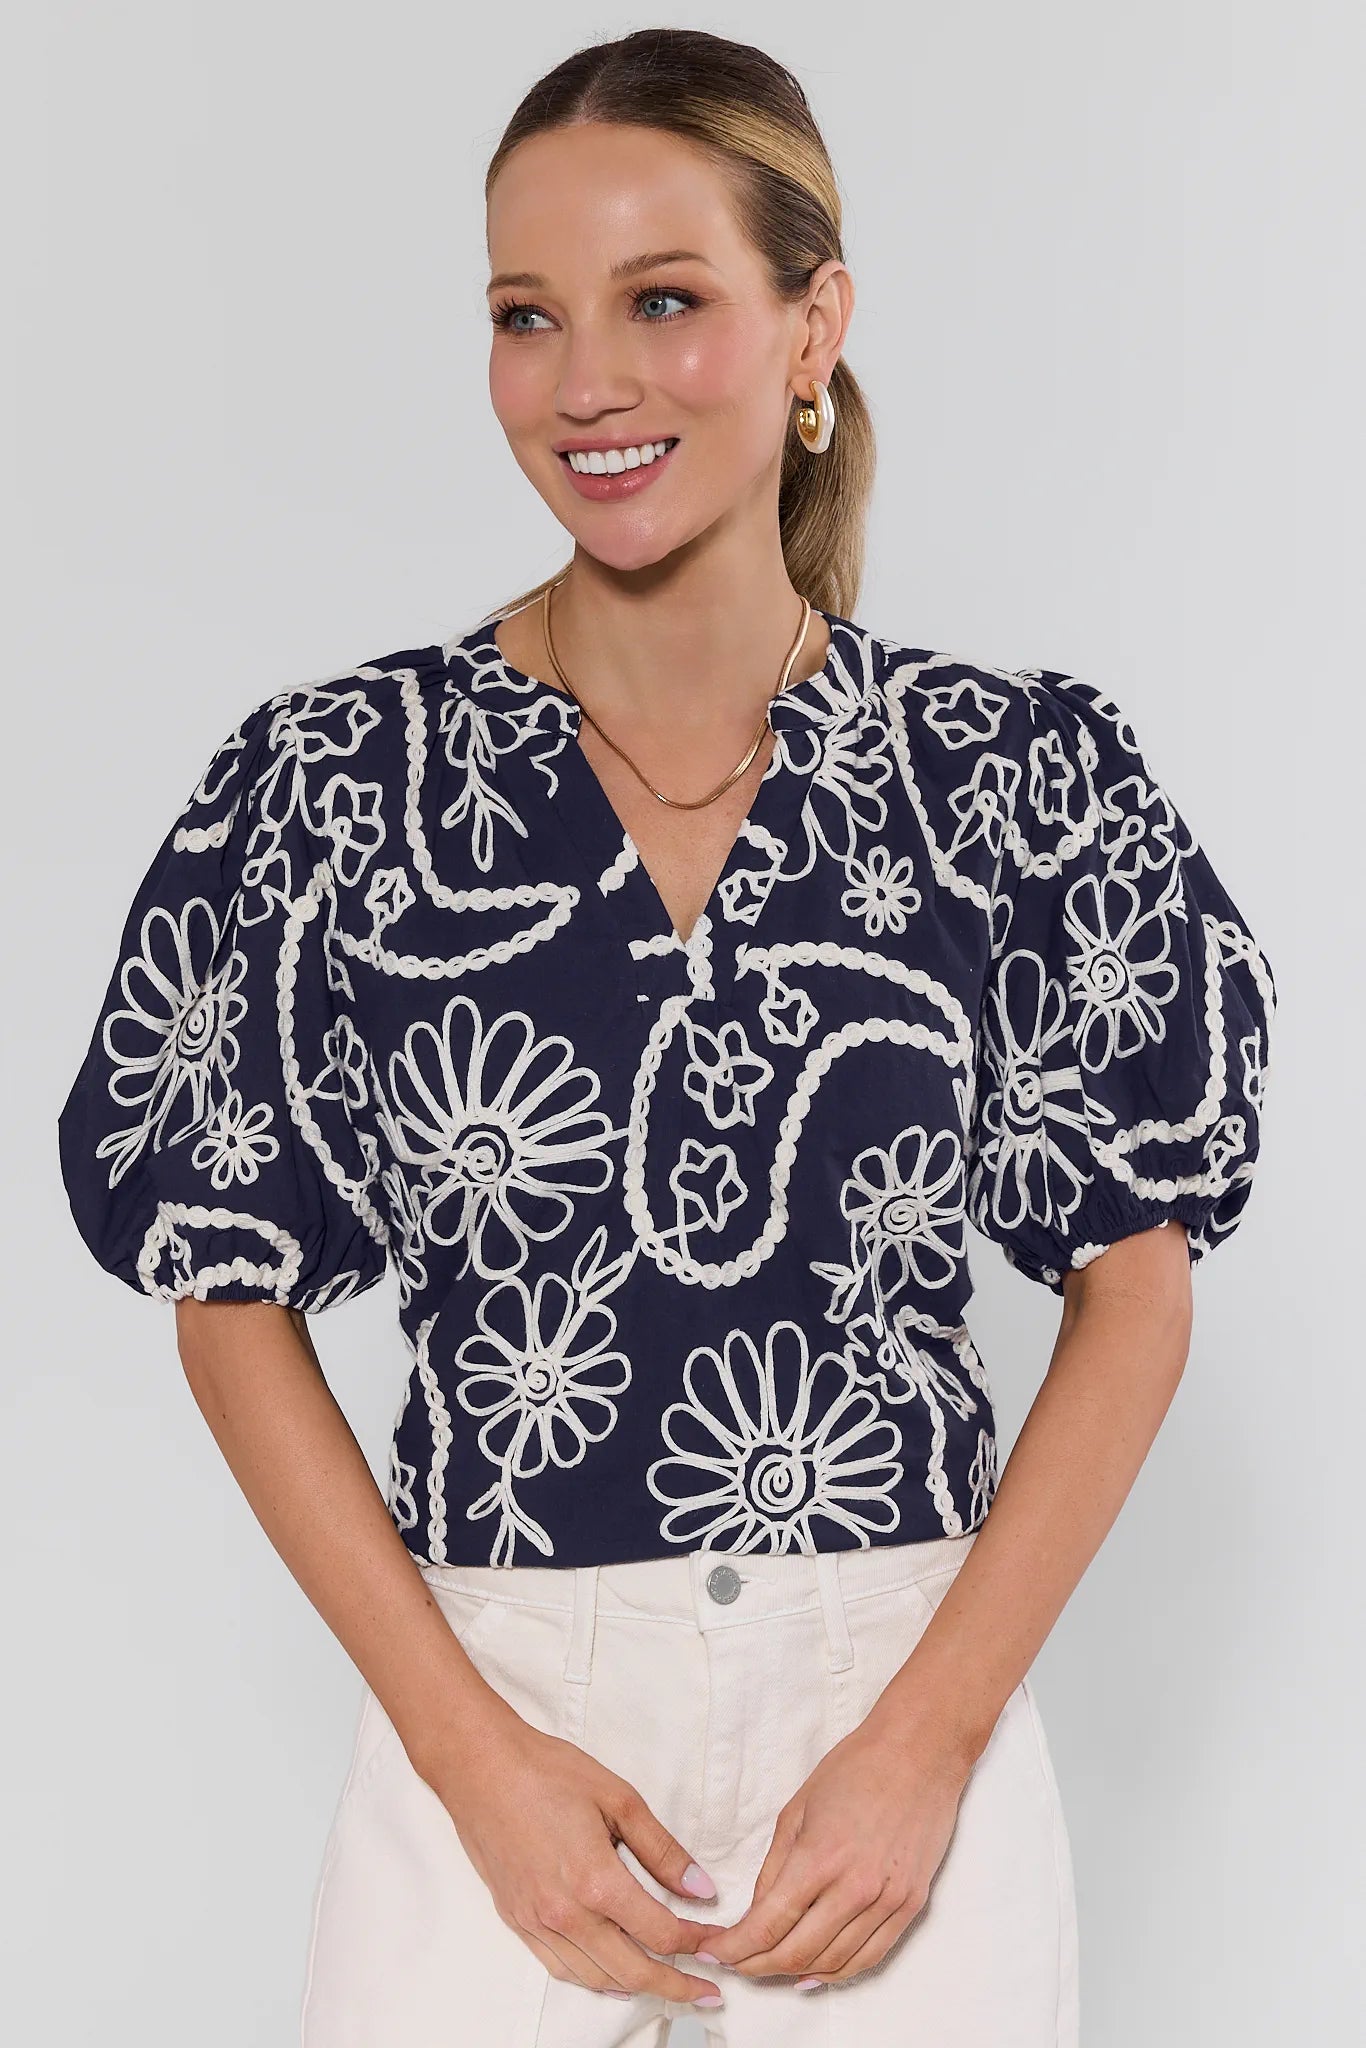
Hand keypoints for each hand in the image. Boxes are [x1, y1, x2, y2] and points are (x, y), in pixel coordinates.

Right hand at [423, 1702, 722, 2006]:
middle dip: (677, 1986)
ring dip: (638, 1987)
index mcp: (596, 1881)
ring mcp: (537, 1923)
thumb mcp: (619, 1798)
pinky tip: (615, 1973)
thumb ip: (663, 1850)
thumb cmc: (548, 1772)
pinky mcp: (517, 1922)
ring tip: (669, 1985)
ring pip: (598, 1978)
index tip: (719, 1945)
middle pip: (633, 1971)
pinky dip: (596, 1978)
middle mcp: (566, 1914)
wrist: (480, 1768)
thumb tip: (701, 1890)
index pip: (661, 1934)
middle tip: (707, 1993)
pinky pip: (562, 1969)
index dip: (698, 1944)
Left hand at [687, 1711, 973, 1987]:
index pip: (767, 1925)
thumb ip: (774, 1867)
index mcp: (819, 1858)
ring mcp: (887, 1901)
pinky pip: (870, 1957)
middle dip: (756, 1965)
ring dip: (793, 1973)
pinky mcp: (910, 1905)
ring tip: (767, 1967)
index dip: (734, 1947)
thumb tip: (757, 1913)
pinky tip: (814, 1973)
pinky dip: (838, 1973)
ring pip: (832, 1963)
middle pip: (796, 1953)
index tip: (713, 1952)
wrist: (919, 1753)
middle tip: (735, 1962)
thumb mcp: (797, 1809)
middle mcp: (855, 1888)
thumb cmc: (855, 1769)